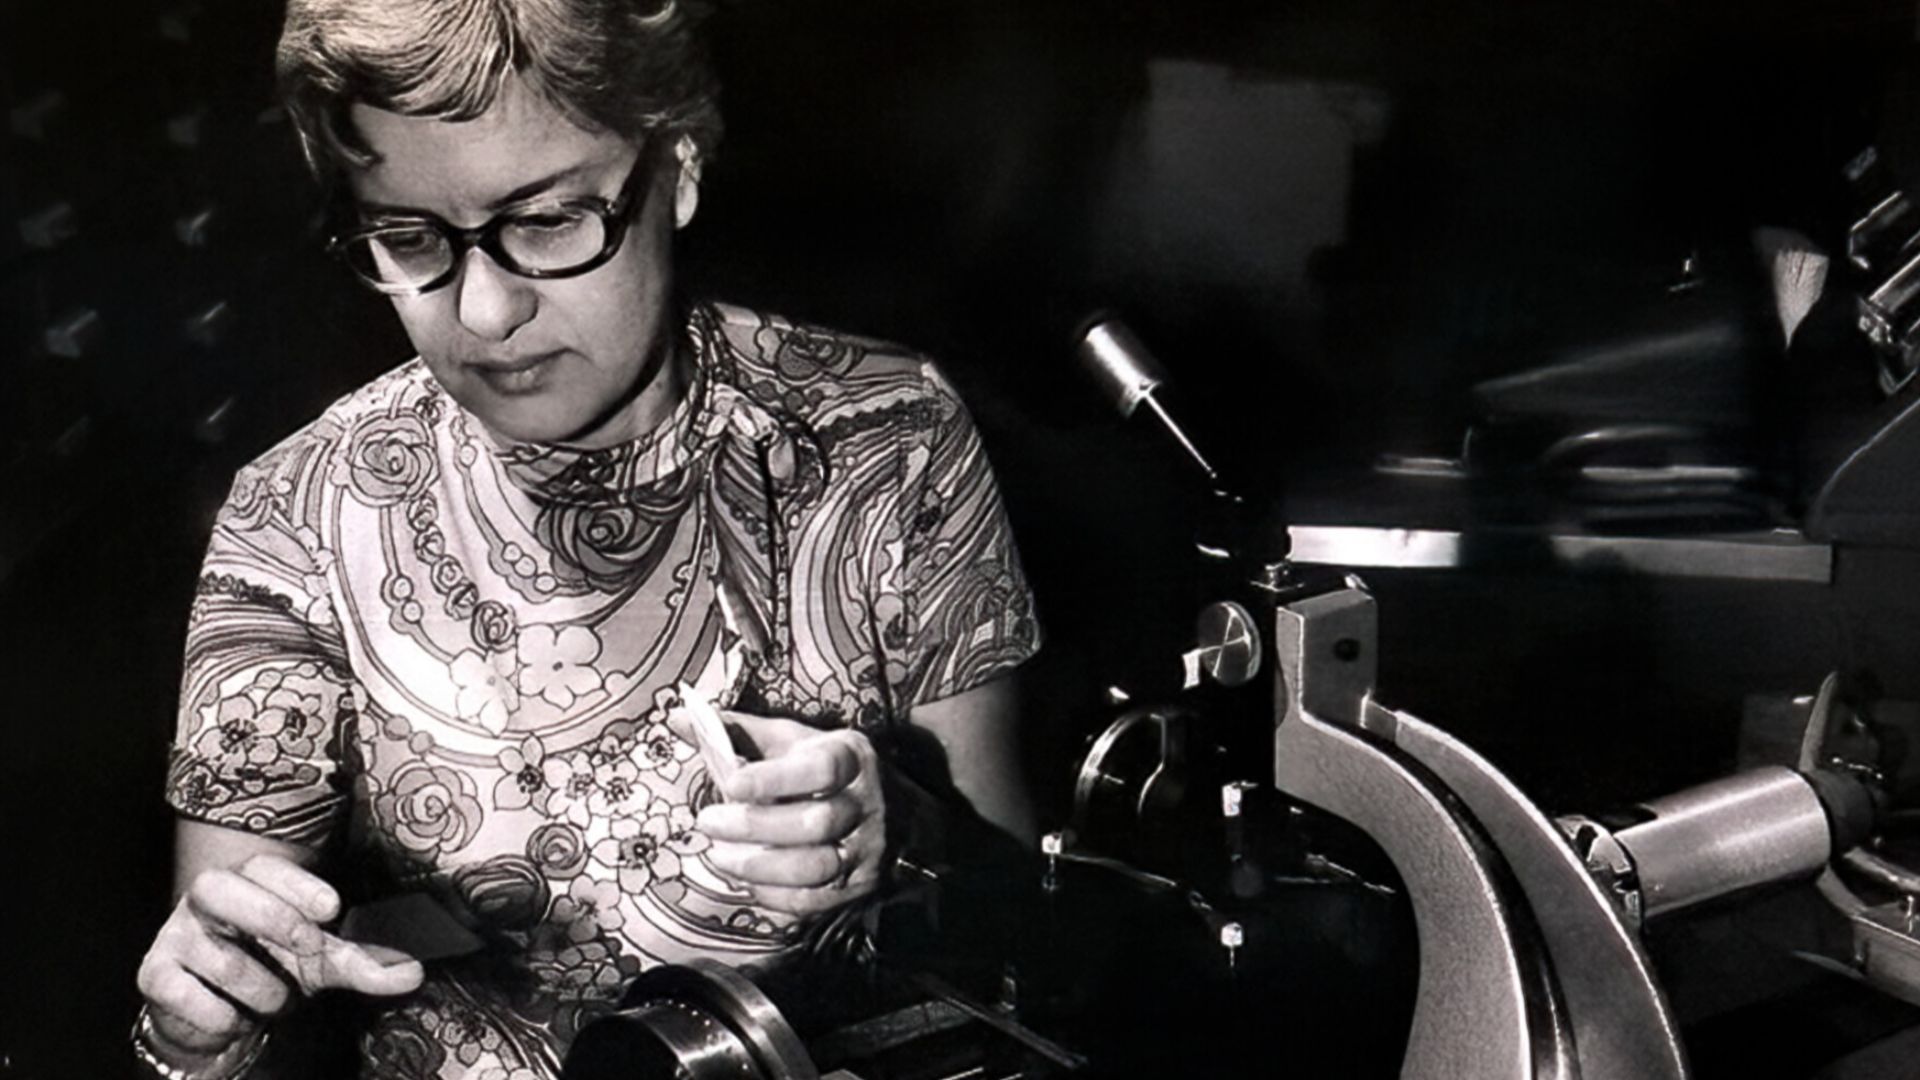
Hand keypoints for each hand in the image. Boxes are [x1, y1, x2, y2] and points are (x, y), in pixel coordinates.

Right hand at [137, 853, 423, 1063]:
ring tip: (274, 1000)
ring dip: (258, 987)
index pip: (267, 868)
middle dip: (270, 917)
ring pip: (216, 955)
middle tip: (307, 947)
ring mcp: (174, 935)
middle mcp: (207, 899)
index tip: (332, 908)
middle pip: (221, 888)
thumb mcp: (323, 964)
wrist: (220, 1014)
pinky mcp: (153, 975)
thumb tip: (414, 972)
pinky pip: (184, 991)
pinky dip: (221, 1013)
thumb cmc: (273, 968)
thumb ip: (364, 964)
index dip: (297, 884)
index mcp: (250, 881)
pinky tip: (234, 1016)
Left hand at [692, 712, 886, 915]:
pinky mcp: (857, 887)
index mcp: (850, 757)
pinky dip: (773, 895)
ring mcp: (865, 850)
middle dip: (754, 828)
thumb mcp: (791, 741)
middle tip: (708, 823)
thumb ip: (737, 731)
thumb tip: (676, 718)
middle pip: (815, 823)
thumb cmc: (826, 771)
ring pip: (816, 868)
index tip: (731, 784)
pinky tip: (746, 879)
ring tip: (719, 857)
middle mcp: (864, 804)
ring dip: (759, 867)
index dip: (775, 778)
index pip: (820, 769)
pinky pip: (813, 901)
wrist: (894, 814)